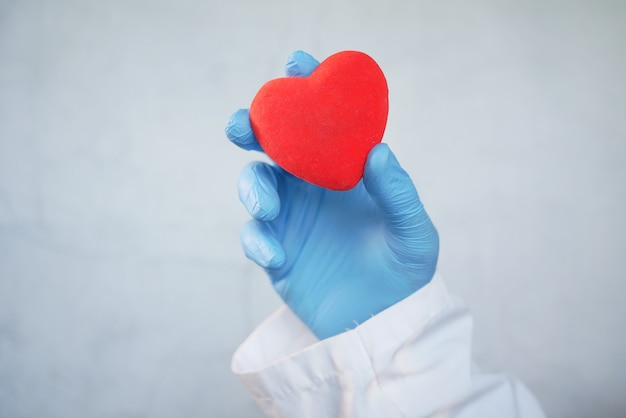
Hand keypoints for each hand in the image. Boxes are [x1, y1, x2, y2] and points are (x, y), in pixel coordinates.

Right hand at [225, 51, 438, 338]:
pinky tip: (276, 255)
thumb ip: (398, 193)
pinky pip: (254, 236)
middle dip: (253, 127)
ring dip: (253, 188)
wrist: (383, 325)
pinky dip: (258, 239)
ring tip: (269, 207)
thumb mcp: (413, 233)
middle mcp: (314, 188)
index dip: (307, 90)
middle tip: (244, 124)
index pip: (323, 124)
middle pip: (274, 146)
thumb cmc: (405, 272)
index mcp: (345, 173)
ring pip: (255, 185)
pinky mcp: (276, 252)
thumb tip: (377, 150)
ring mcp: (291, 219)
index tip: (296, 64)